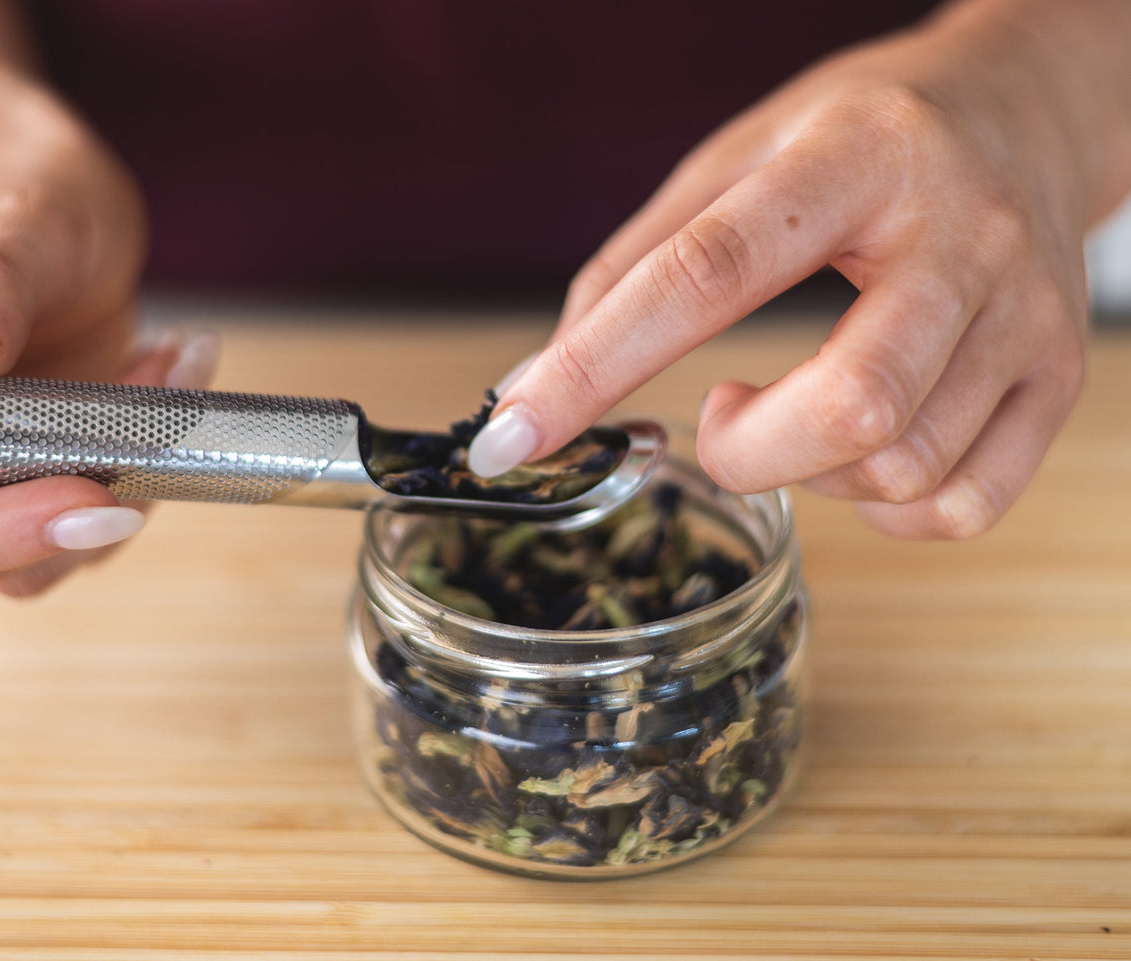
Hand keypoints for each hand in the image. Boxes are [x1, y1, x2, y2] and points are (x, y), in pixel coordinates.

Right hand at [0, 130, 218, 593]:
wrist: (48, 208)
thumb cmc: (10, 197)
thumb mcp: (9, 216)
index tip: (65, 493)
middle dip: (38, 530)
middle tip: (135, 495)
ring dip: (102, 504)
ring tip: (169, 384)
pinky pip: (56, 532)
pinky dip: (127, 488)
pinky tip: (167, 389)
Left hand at [469, 4, 1102, 538]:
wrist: (1026, 109)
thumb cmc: (861, 138)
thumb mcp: (736, 158)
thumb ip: (636, 263)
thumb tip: (541, 381)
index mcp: (853, 159)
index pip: (709, 273)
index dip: (597, 365)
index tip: (510, 436)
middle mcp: (959, 235)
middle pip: (851, 404)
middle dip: (746, 451)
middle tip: (720, 415)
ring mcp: (1024, 315)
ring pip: (904, 466)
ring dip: (812, 475)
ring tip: (799, 411)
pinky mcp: (1060, 379)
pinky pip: (963, 505)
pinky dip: (885, 512)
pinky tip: (861, 454)